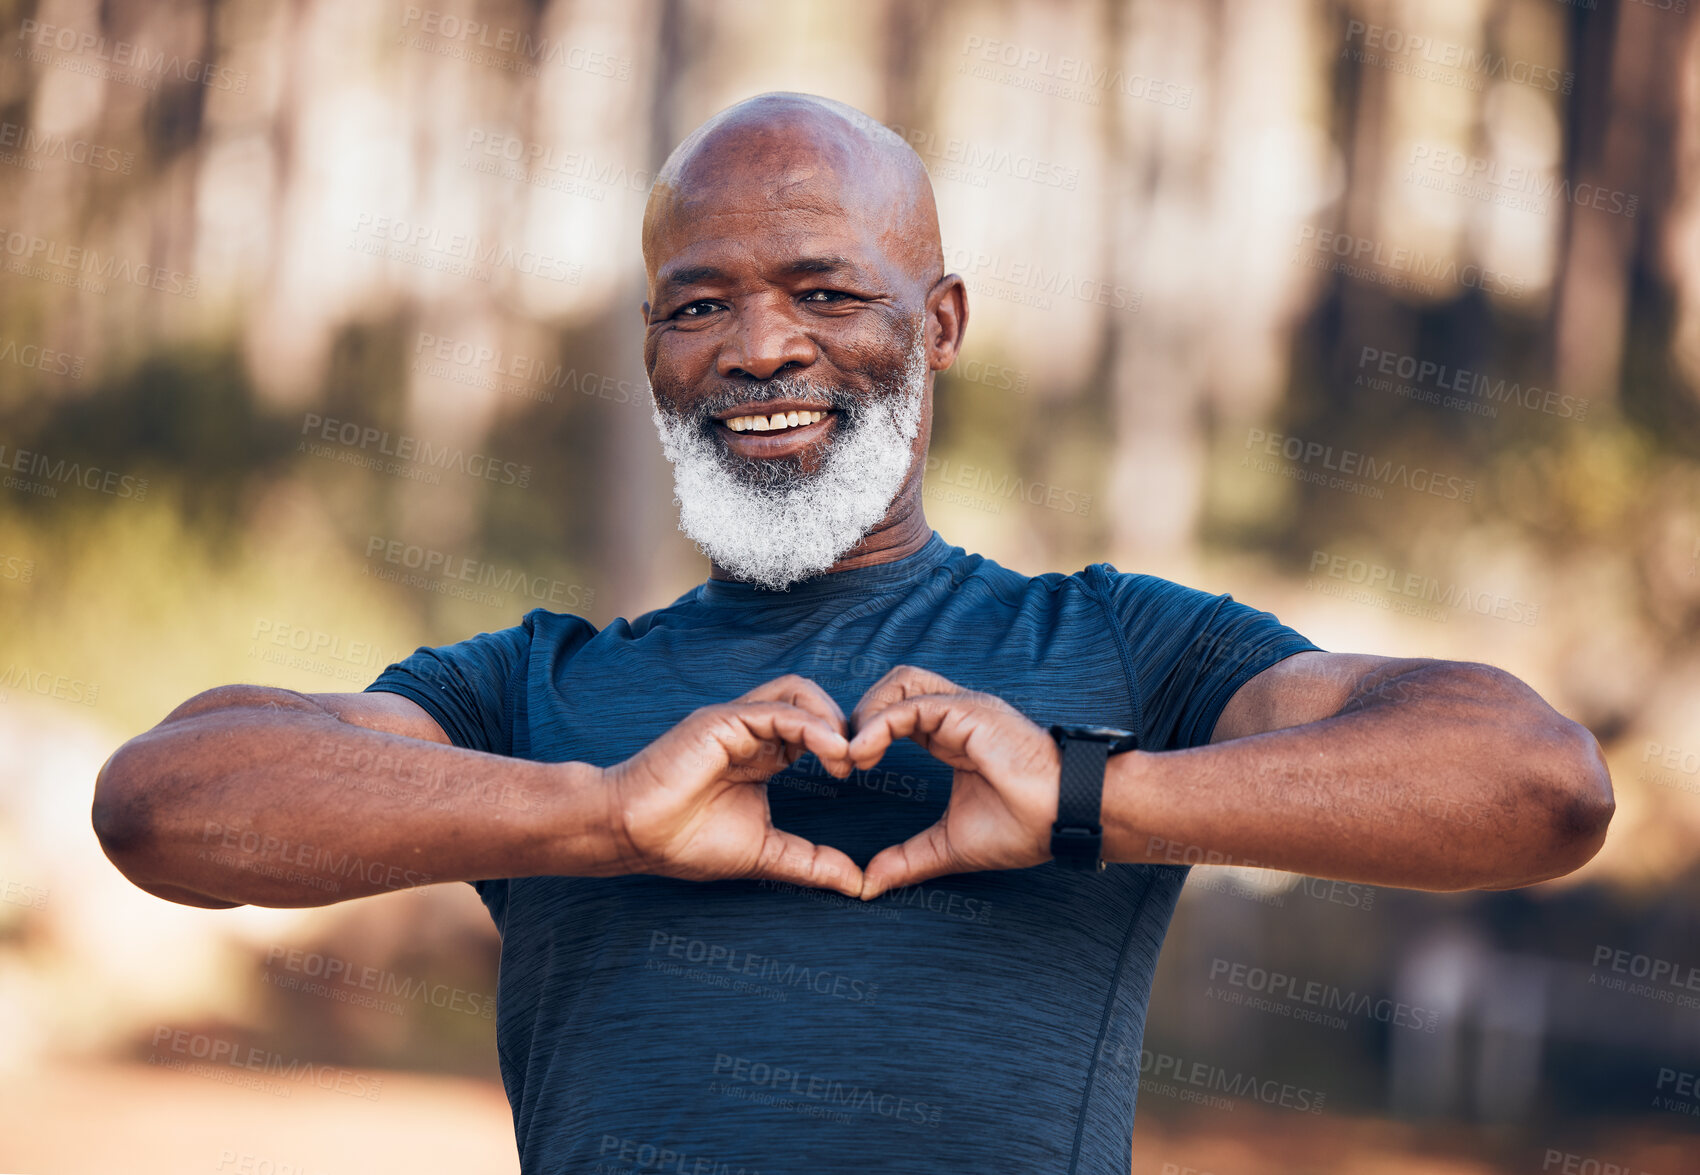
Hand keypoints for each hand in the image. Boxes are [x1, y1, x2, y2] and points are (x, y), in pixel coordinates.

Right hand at [605, 675, 861, 895]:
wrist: (632, 836)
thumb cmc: (686, 842)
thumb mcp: (766, 852)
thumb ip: (812, 862)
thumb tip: (859, 884)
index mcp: (763, 753)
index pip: (815, 728)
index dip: (844, 744)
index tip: (863, 775)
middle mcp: (751, 730)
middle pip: (812, 700)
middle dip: (846, 725)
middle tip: (863, 763)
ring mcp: (736, 721)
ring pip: (798, 692)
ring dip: (832, 719)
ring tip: (846, 758)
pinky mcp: (723, 720)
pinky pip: (778, 710)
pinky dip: (812, 726)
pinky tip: (830, 754)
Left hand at [848, 666, 1060, 899]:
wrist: (1068, 819)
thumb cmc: (1027, 826)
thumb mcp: (950, 845)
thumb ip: (908, 859)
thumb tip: (868, 883)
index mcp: (953, 736)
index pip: (898, 712)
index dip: (866, 732)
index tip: (846, 770)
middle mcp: (957, 714)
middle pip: (895, 686)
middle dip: (861, 713)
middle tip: (842, 758)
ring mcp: (965, 709)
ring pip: (901, 684)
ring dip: (866, 713)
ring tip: (851, 755)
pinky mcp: (970, 712)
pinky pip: (912, 705)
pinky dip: (879, 725)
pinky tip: (863, 755)